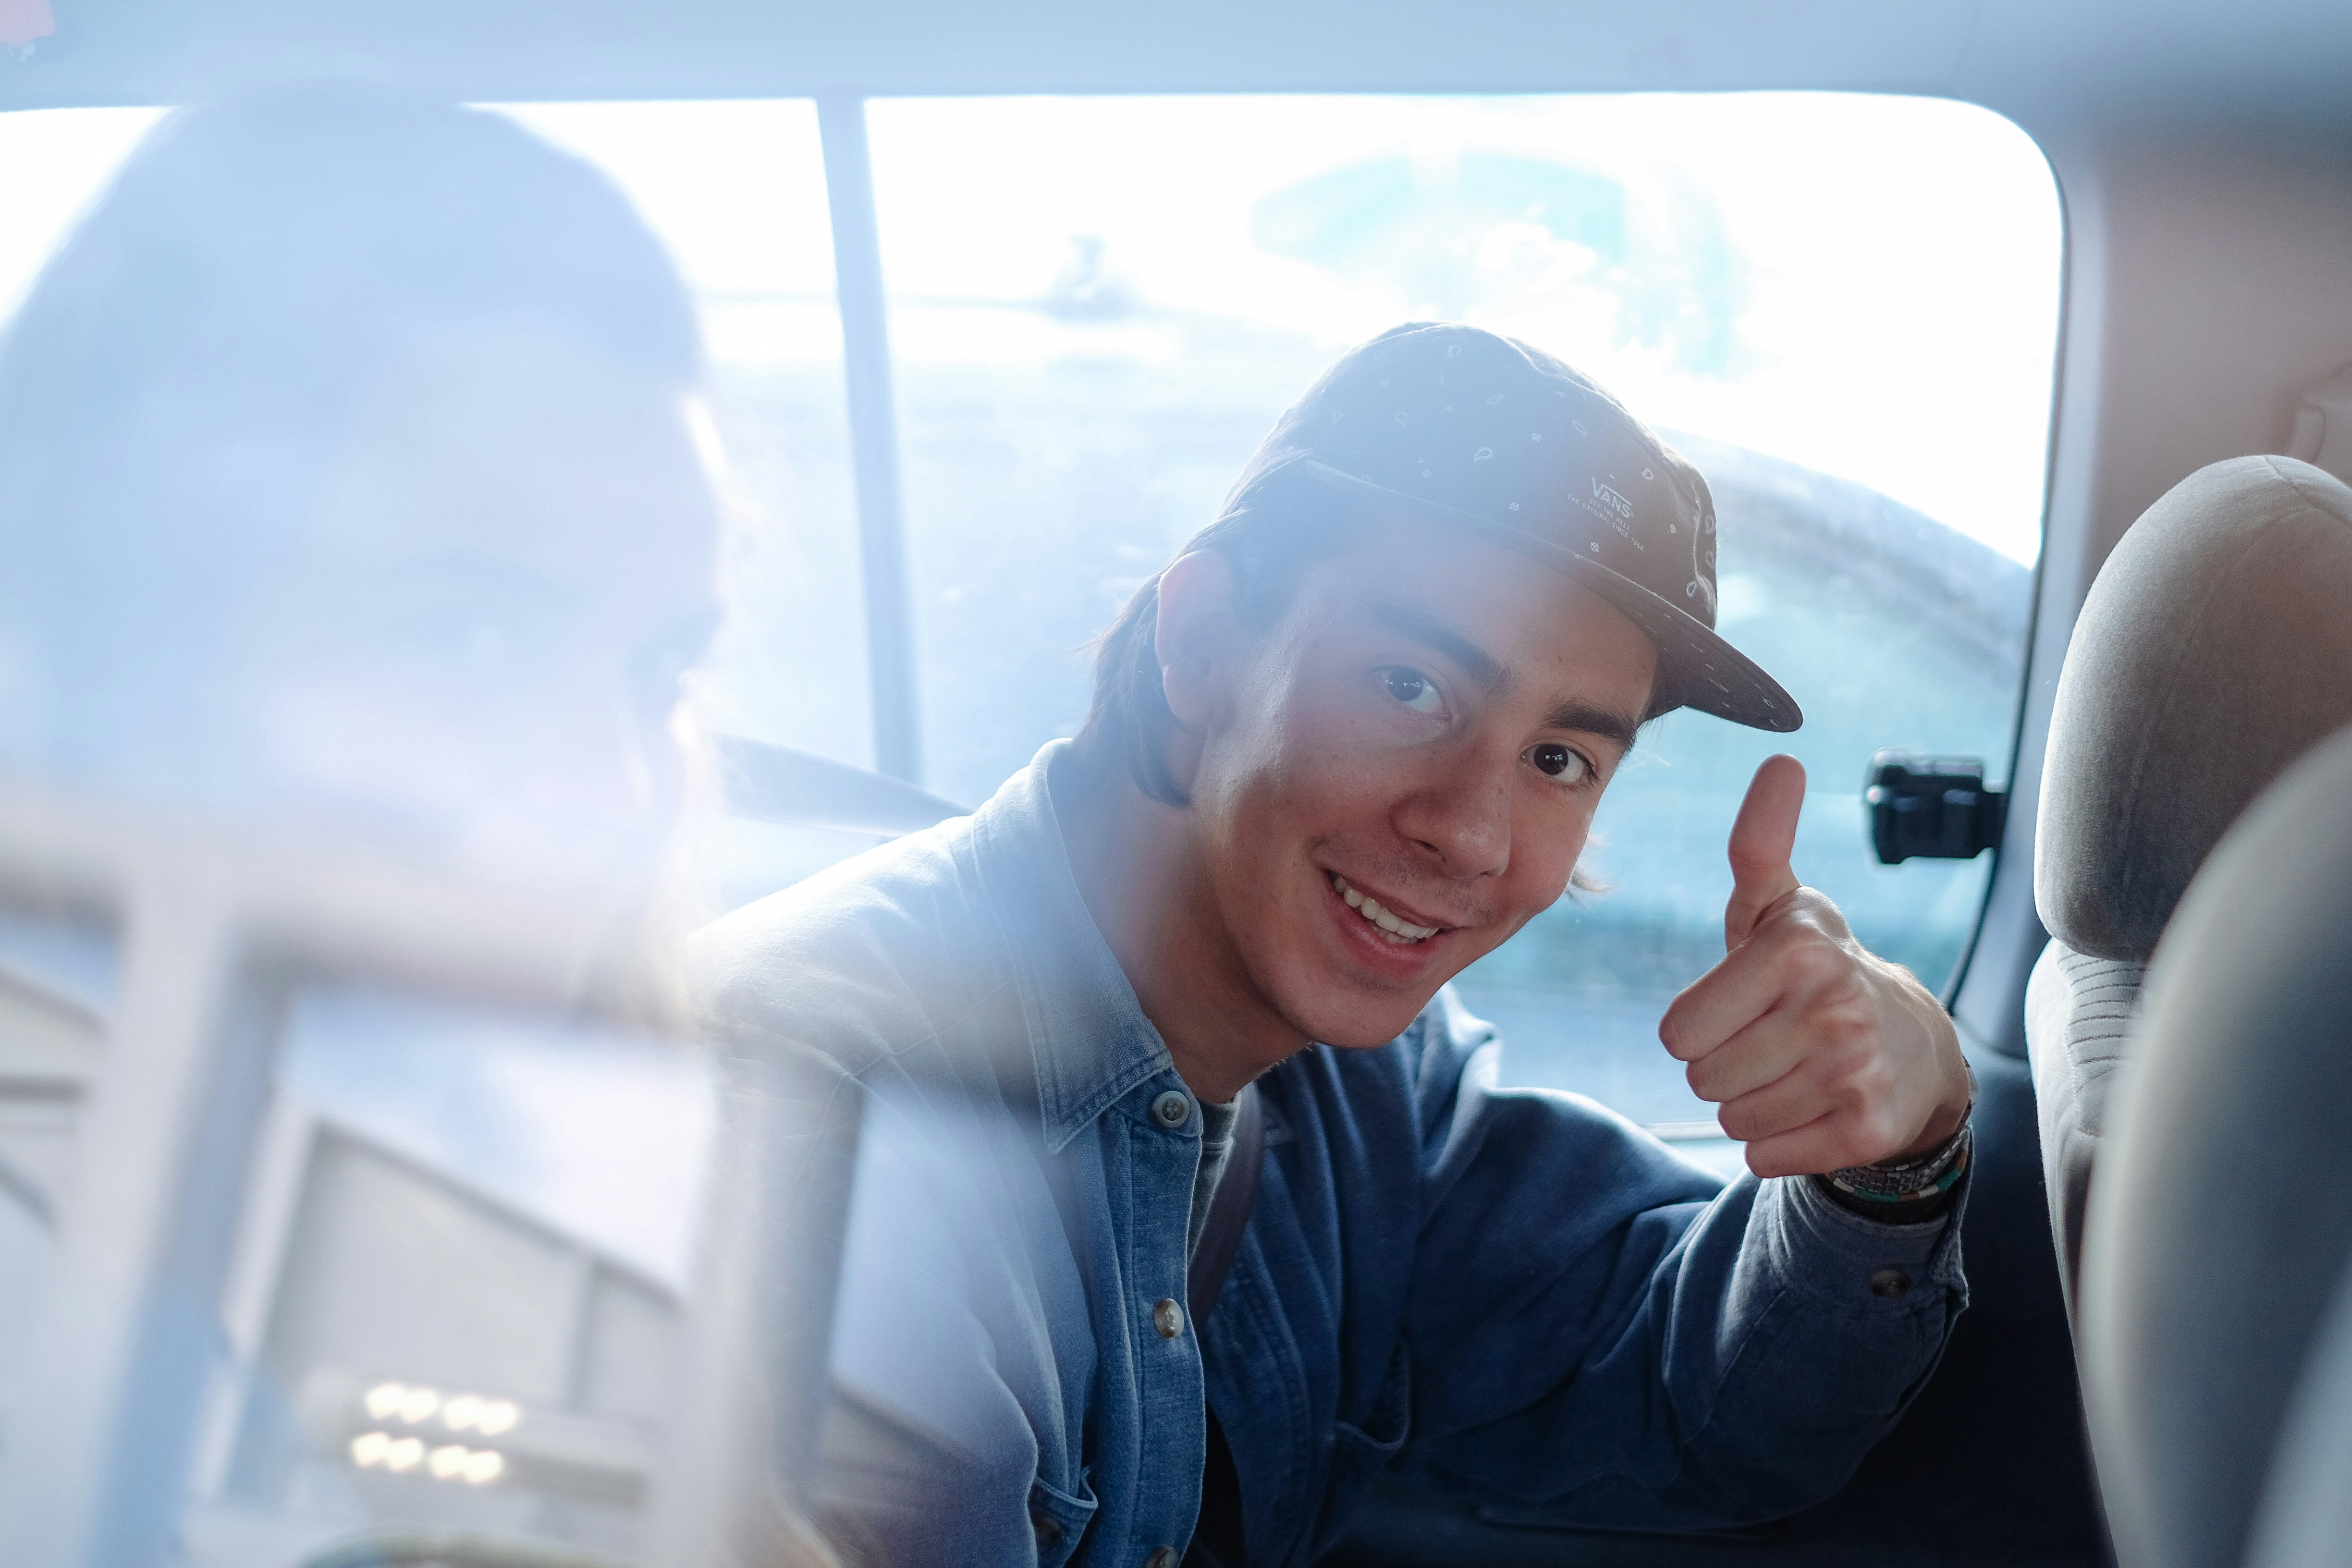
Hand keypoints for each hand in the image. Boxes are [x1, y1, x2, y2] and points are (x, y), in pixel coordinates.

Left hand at [1657, 755, 1971, 1177]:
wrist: (1913, 1044)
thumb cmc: (1815, 969)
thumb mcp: (1779, 905)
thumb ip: (1758, 842)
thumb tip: (1783, 759)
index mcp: (1797, 948)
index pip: (1677, 1030)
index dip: (1697, 1025)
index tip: (1742, 1005)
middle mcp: (1832, 1006)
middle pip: (1700, 1077)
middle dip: (1722, 1065)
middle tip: (1770, 1040)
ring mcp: (1856, 1070)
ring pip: (1731, 1119)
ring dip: (1748, 1104)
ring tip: (1793, 1069)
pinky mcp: (1868, 1129)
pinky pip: (1765, 1157)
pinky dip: (1775, 1143)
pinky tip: (1813, 1107)